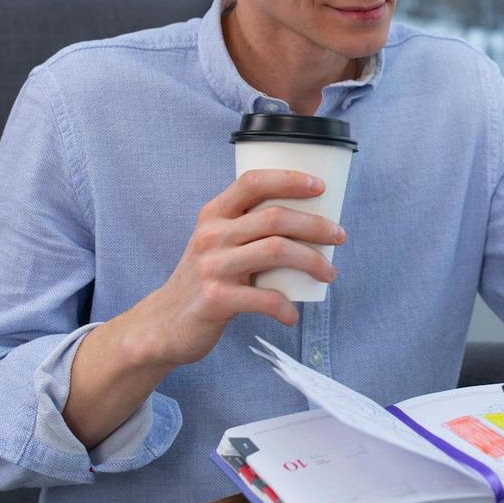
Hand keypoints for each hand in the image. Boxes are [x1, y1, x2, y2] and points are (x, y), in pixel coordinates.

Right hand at [132, 168, 345, 367]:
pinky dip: (286, 307)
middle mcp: (211, 235)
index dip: (289, 179)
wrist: (164, 323)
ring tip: (329, 273)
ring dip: (312, 261)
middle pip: (274, 217)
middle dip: (316, 225)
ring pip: (276, 250)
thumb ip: (247, 227)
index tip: (320, 186)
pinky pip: (264, 298)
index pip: (252, 182)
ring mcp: (212, 266)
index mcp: (214, 214)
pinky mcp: (216, 299)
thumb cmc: (204, 278)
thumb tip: (307, 220)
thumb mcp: (216, 242)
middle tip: (339, 236)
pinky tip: (292, 315)